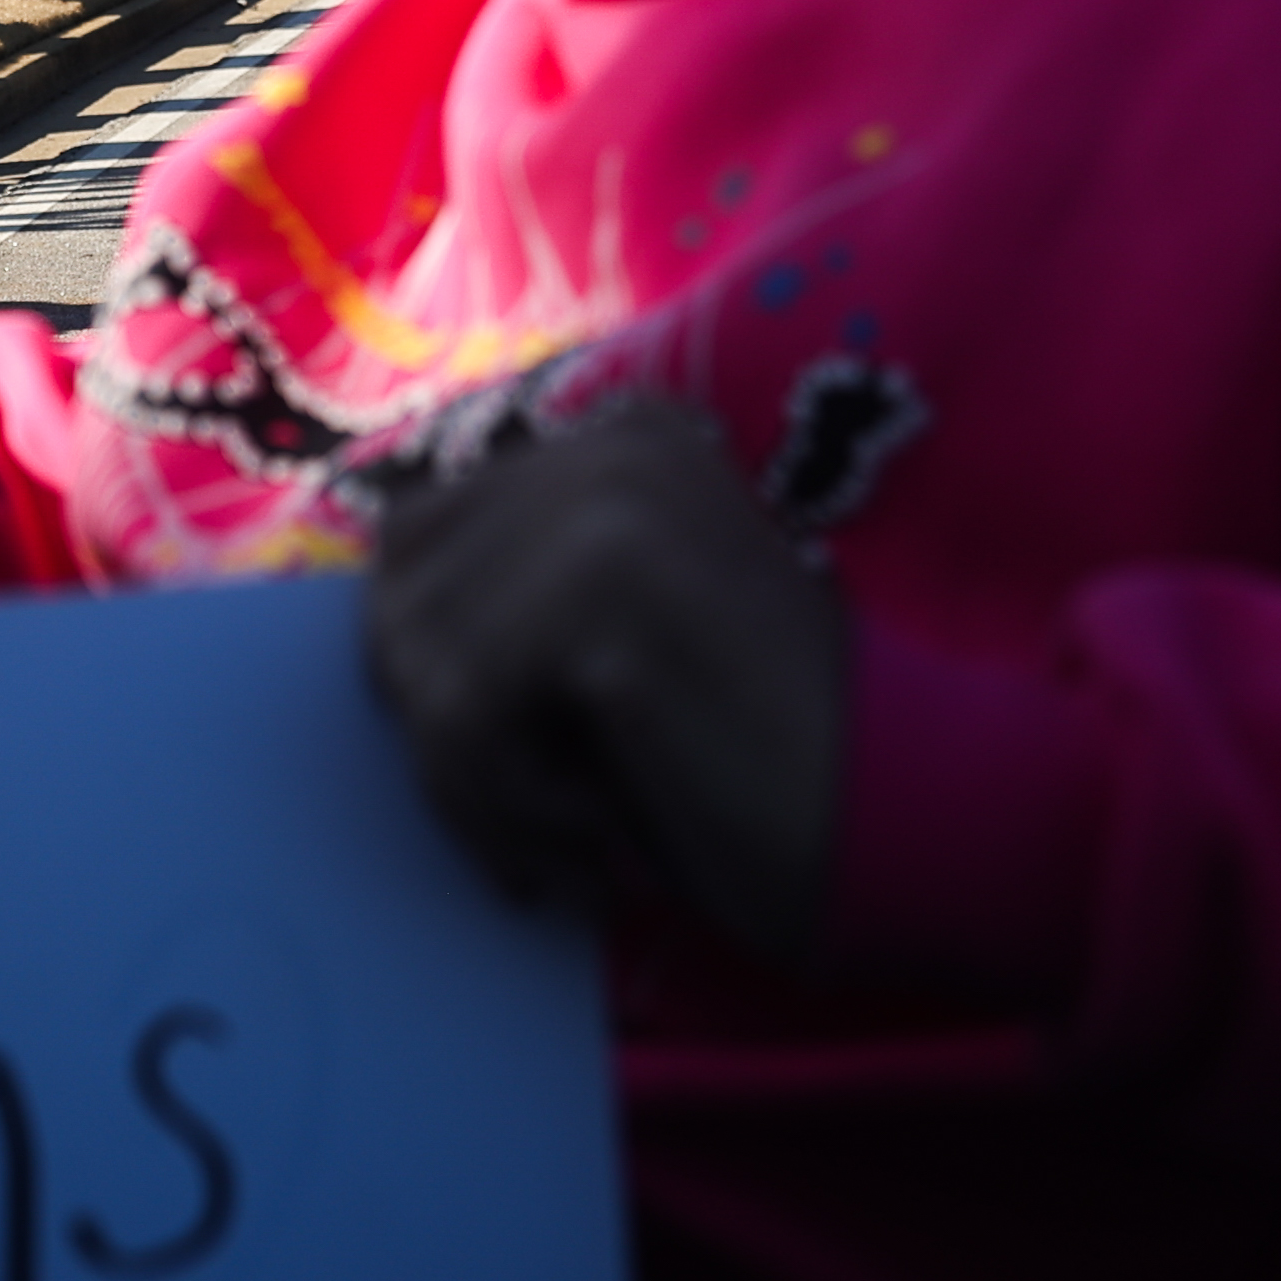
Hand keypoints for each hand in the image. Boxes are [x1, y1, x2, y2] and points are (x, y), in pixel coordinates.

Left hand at [363, 395, 845, 959]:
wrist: (914, 829)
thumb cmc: (754, 763)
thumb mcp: (614, 644)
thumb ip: (513, 595)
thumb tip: (366, 622)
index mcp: (620, 441)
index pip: (414, 539)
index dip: (425, 668)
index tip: (506, 761)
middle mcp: (613, 447)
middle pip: (398, 597)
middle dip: (442, 731)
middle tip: (536, 818)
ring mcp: (611, 512)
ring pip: (417, 666)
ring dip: (476, 787)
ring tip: (581, 831)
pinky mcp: (608, 601)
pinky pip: (456, 724)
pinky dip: (505, 811)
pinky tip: (600, 839)